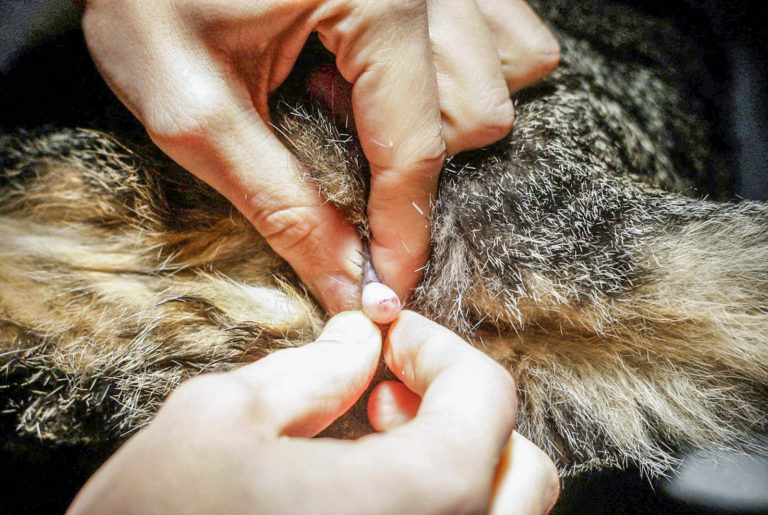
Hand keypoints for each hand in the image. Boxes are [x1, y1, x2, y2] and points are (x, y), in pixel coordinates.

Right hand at [68, 311, 558, 513]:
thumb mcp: (218, 422)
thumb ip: (311, 371)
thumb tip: (358, 342)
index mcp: (410, 503)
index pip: (486, 399)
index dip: (438, 350)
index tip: (389, 342)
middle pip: (521, 470)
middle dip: (462, 412)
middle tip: (387, 392)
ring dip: (457, 463)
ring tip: (375, 443)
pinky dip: (436, 506)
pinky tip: (364, 493)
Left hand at [82, 0, 558, 309]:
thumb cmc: (144, 0)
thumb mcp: (194, 111)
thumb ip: (281, 203)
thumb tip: (347, 282)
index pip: (413, 145)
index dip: (402, 232)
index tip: (388, 292)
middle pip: (475, 111)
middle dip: (410, 163)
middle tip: (329, 142)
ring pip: (504, 72)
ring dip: (443, 117)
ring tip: (354, 97)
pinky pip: (501, 34)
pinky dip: (462, 73)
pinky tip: (394, 73)